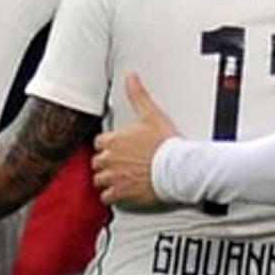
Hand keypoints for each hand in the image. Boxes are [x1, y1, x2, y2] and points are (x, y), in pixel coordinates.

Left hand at [91, 74, 178, 208]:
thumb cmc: (166, 144)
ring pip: (99, 179)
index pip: (99, 142)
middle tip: (120, 162)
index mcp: (113, 140)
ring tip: (120, 177)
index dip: (108, 145)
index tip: (117, 147)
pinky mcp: (120, 194)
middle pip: (97, 161)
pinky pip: (107, 197)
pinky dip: (112, 195)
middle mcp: (109, 159)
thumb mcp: (151, 114)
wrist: (177, 169)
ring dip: (107, 179)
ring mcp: (113, 177)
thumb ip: (138, 95)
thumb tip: (131, 77)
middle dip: (106, 162)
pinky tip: (121, 192)